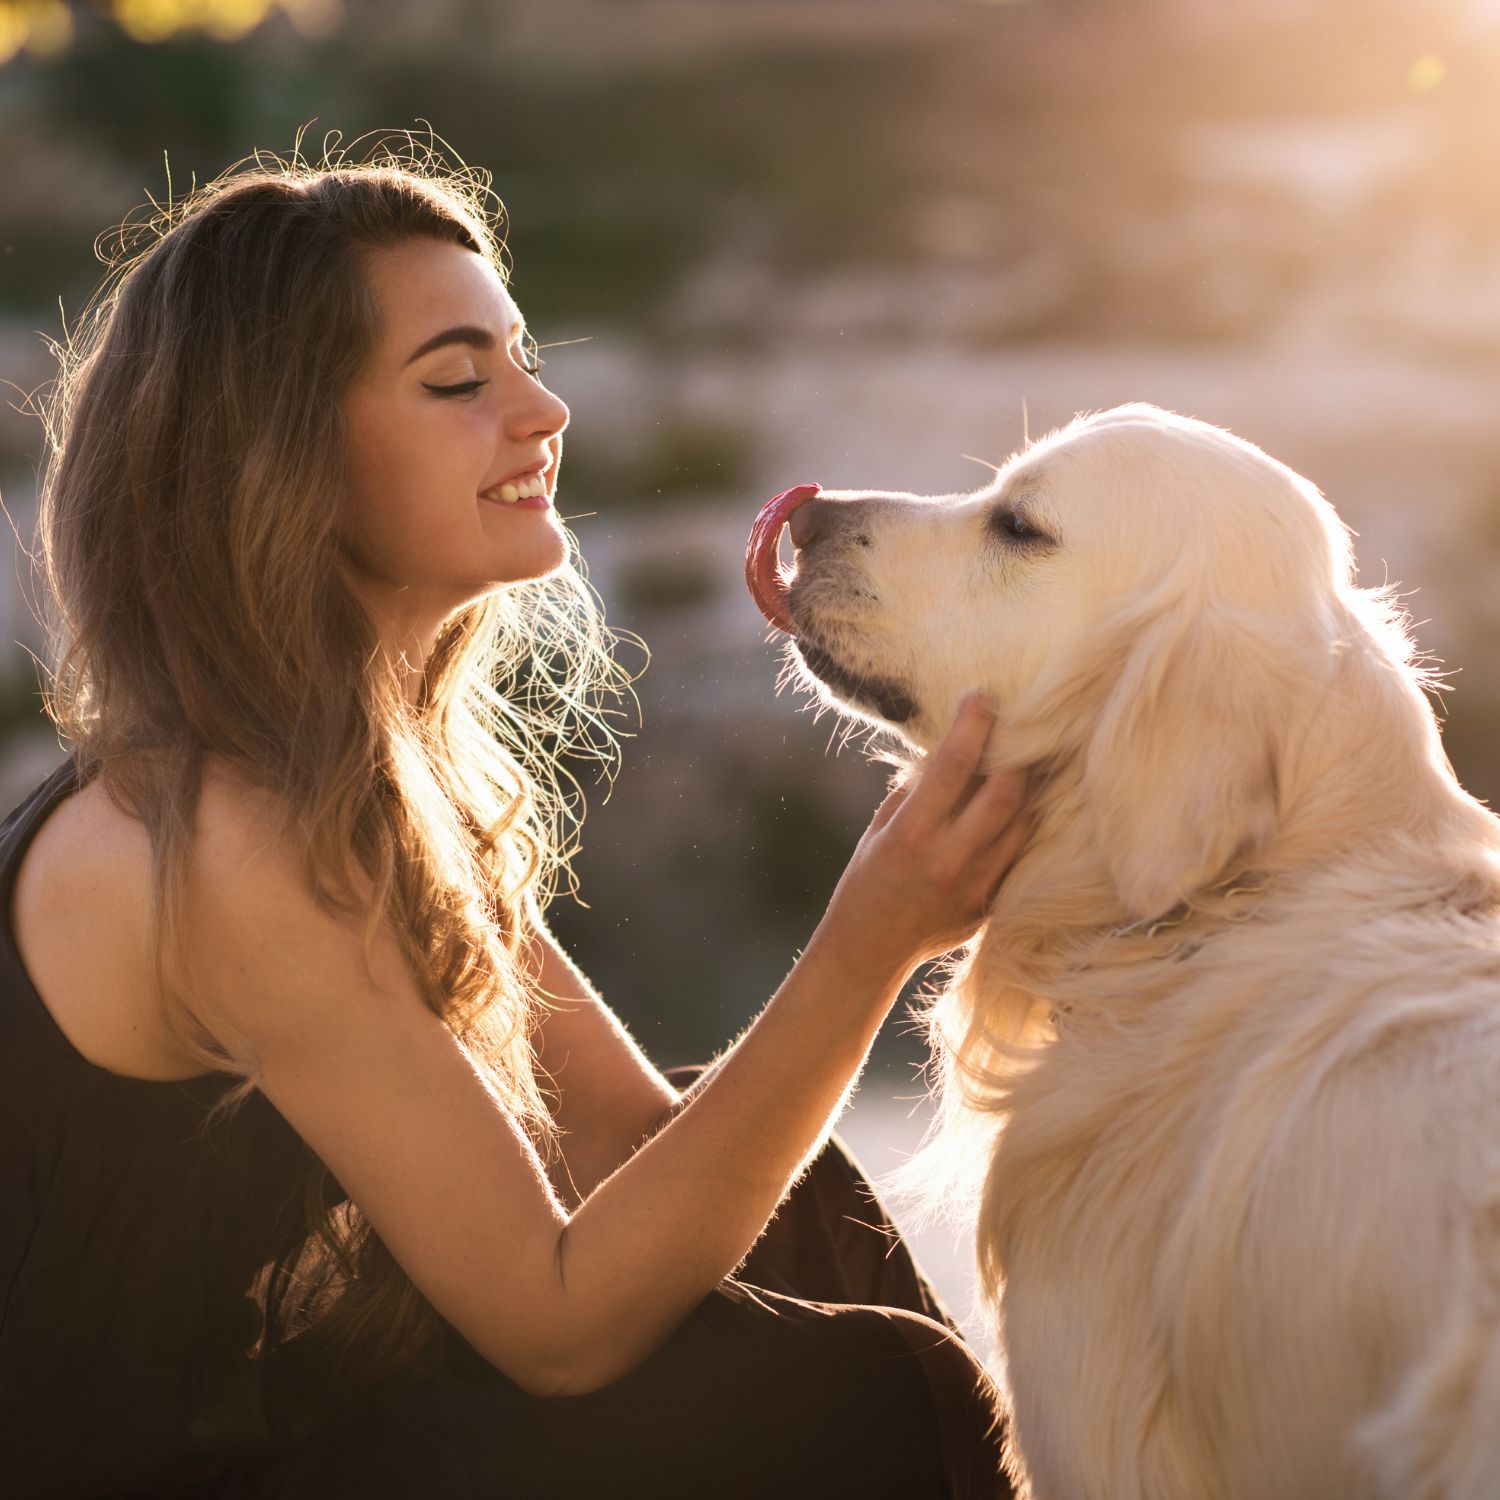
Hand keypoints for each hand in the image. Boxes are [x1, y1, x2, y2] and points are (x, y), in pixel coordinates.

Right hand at [819, 694, 1030, 978]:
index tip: (981, 697)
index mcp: (912, 835)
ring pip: (1024, 822)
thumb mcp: (880, 830)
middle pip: (1007, 792)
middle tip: (1015, 729)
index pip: (954, 766)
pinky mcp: (991, 905)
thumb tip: (949, 750)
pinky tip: (1018, 807)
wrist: (868, 950)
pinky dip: (1021, 825)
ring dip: (1026, 788)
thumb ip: (915, 792)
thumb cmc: (866, 881)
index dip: (973, 724)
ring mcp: (976, 886)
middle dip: (1015, 753)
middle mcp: (949, 860)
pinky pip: (1019, 854)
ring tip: (1023, 763)